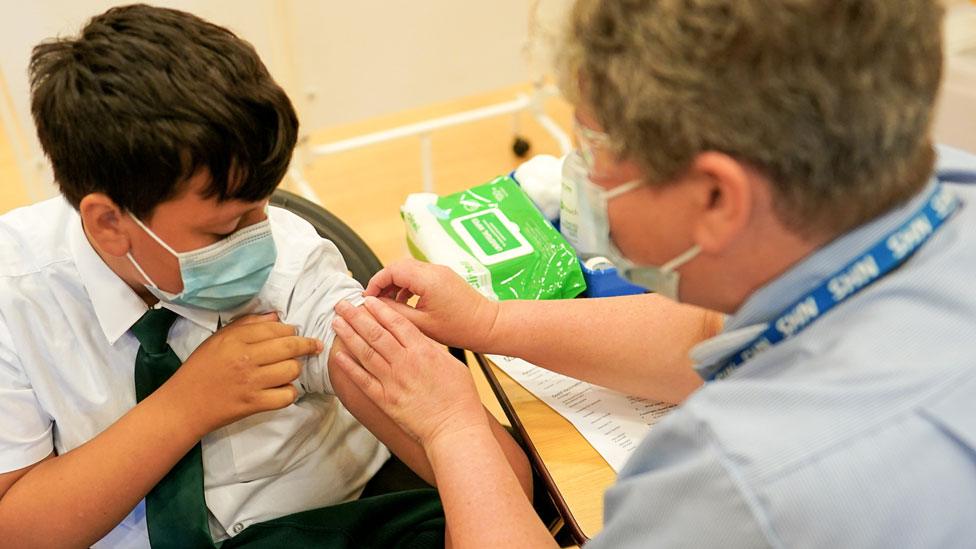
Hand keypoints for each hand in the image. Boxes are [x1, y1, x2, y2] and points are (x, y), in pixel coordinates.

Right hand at [159, 312, 323, 436]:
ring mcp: (251, 382)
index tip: (298, 333)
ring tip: (289, 369)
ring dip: (295, 369)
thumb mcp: (218, 339)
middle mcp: (245, 358)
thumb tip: (276, 317)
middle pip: (290, 347)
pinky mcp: (254, 404)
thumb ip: (247, 324)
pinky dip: (289, 393)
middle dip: (306, 345)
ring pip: (292, 370)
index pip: (276, 328)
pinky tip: (283, 389)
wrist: (184, 405)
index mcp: (235, 339)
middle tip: (313, 347)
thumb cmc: (200, 369)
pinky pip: (287, 396)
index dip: (292, 330)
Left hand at [332, 297, 488, 446]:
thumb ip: (431, 349)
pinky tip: (339, 356)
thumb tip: (417, 339)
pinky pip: (362, 380)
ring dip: (349, 335)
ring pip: (366, 352)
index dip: (379, 310)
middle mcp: (405, 363)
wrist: (455, 429)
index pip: (396, 323)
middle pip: (376, 333)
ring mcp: (392, 382)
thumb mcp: (452, 363)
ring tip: (337, 322)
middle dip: (357, 316)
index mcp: (423, 351)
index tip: (368, 300)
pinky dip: (349, 367)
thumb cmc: (460, 399)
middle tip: (343, 305)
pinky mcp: (385, 400)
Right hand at [363, 258, 499, 350]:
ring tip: (387, 304)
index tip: (367, 298)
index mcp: (428, 279)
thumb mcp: (421, 324)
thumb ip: (395, 313)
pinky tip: (404, 302)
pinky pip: (419, 275)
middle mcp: (434, 270)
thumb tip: (375, 306)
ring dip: (395, 284)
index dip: (375, 283)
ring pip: (408, 270)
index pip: (391, 270)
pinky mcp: (444, 277)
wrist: (487, 325)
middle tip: (374, 301)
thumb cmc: (461, 328)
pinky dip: (407, 285)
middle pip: (398, 267)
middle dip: (383, 282)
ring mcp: (440, 272)